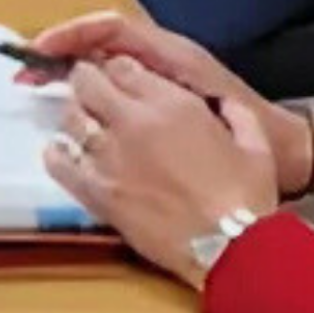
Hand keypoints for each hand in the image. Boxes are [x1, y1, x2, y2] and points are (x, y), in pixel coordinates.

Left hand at [30, 10, 313, 200]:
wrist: (232, 248)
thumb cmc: (248, 197)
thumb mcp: (255, 144)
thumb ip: (236, 114)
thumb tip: (225, 103)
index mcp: (172, 103)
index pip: (121, 65)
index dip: (117, 70)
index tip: (120, 81)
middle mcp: (133, 122)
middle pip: (86, 81)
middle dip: (87, 83)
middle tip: (95, 97)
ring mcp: (109, 156)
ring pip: (69, 117)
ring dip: (76, 118)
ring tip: (86, 128)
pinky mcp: (96, 192)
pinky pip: (58, 161)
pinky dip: (58, 154)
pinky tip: (68, 156)